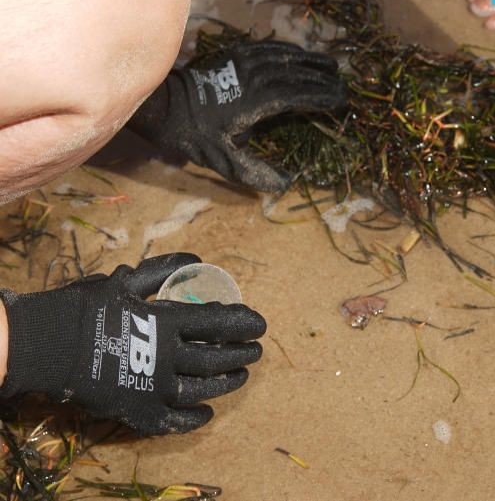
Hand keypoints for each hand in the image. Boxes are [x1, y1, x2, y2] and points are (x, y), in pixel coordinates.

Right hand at [0, 253, 265, 435]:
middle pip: (216, 359)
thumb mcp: (125, 280)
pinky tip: (206, 412)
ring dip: (226, 383)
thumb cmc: (86, 308)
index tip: (260, 324)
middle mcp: (168, 358)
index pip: (219, 324)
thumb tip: (196, 260)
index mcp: (168, 323)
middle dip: (242, 354)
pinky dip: (194, 418)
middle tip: (256, 350)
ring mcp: (155, 389)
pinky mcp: (139, 412)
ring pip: (202, 389)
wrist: (46, 346)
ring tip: (241, 376)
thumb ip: (162, 271)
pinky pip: (174, 420)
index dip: (243, 323)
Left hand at [130, 40, 346, 191]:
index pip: (297, 94)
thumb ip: (253, 171)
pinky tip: (299, 53)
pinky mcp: (234, 53)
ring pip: (285, 56)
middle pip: (297, 72)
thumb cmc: (191, 134)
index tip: (341, 100)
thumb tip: (284, 184)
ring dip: (310, 60)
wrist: (162, 104)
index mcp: (254, 100)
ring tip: (331, 65)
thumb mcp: (221, 159)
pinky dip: (289, 50)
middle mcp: (253, 76)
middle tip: (344, 86)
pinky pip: (269, 47)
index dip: (321, 96)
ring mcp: (243, 61)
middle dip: (322, 78)